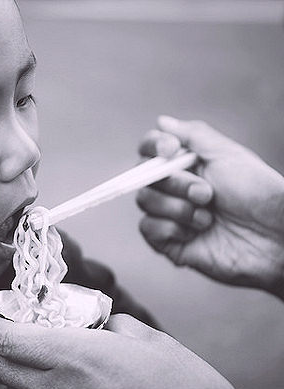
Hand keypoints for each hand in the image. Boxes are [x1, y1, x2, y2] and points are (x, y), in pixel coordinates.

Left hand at [0, 311, 239, 388]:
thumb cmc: (178, 380)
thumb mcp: (138, 335)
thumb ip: (100, 322)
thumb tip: (81, 318)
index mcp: (74, 355)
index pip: (4, 338)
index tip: (3, 310)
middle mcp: (60, 387)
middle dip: (4, 343)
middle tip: (26, 328)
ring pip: (17, 386)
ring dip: (22, 366)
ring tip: (51, 353)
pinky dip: (42, 386)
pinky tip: (68, 377)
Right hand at [137, 116, 283, 298]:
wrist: (273, 238)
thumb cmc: (259, 196)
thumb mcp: (228, 155)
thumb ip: (193, 135)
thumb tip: (162, 121)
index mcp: (188, 164)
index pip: (151, 148)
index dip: (153, 145)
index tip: (170, 150)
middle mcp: (175, 187)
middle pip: (143, 174)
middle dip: (175, 183)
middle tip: (207, 194)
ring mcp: (170, 214)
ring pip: (144, 200)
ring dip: (177, 208)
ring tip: (208, 218)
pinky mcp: (168, 241)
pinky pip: (147, 227)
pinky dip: (171, 228)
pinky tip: (196, 233)